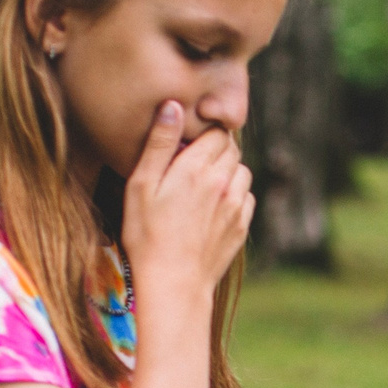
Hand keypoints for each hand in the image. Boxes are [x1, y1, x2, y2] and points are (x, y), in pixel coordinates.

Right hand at [120, 101, 252, 319]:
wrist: (173, 282)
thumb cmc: (147, 234)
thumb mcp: (141, 184)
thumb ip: (160, 143)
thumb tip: (173, 105)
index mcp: (198, 168)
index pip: (218, 132)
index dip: (204, 133)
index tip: (189, 143)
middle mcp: (224, 183)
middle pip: (232, 150)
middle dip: (216, 150)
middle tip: (192, 164)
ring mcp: (237, 206)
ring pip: (242, 173)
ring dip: (227, 172)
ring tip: (202, 186)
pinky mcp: (242, 226)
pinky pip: (246, 198)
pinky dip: (234, 196)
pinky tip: (212, 208)